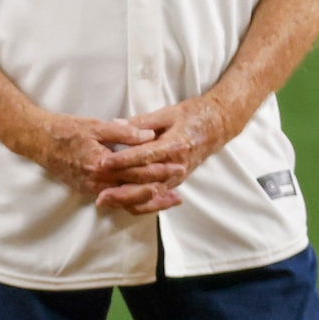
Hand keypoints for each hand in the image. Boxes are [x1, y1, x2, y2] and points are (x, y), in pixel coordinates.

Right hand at [17, 112, 176, 210]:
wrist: (36, 140)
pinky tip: (145, 200)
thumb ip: (124, 132)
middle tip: (180, 195)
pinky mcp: (87, 190)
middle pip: (134, 191)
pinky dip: (131, 201)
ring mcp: (91, 188)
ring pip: (125, 201)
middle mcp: (96, 181)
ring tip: (168, 201)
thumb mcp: (96, 125)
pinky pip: (114, 200)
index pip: (137, 170)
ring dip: (147, 202)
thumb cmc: (65, 130)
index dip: (160, 169)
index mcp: (101, 164)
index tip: (179, 166)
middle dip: (159, 192)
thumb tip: (150, 135)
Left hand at [91, 93, 242, 214]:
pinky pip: (158, 196)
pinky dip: (141, 203)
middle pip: (146, 180)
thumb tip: (116, 124)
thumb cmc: (194, 115)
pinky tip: (124, 205)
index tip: (103, 163)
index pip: (145, 156)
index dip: (123, 160)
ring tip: (107, 201)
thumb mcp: (168, 113)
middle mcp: (177, 164)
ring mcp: (178, 175)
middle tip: (98, 190)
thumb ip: (142, 122)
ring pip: (151, 194)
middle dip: (121, 186)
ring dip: (128, 199)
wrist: (219, 124)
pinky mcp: (178, 180)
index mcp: (175, 145)